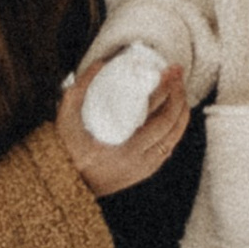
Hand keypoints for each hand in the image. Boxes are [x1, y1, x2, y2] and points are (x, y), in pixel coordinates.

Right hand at [56, 58, 188, 195]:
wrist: (67, 183)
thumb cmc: (66, 150)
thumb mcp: (67, 118)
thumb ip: (80, 89)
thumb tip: (101, 63)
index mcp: (125, 150)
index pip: (158, 118)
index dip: (168, 92)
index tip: (168, 72)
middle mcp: (140, 161)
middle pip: (171, 125)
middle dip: (179, 95)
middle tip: (177, 73)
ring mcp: (145, 168)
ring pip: (175, 138)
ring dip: (181, 110)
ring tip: (179, 87)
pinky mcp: (145, 171)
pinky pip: (168, 147)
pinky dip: (175, 127)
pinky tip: (174, 112)